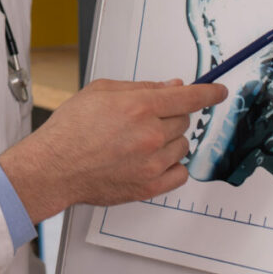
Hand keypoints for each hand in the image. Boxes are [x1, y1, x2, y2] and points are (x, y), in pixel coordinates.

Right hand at [0, 78, 227, 222]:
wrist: (54, 167)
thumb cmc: (70, 130)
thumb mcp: (100, 92)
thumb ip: (140, 87)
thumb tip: (171, 86)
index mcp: (140, 107)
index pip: (188, 97)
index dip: (208, 92)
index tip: (218, 92)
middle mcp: (151, 135)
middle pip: (184, 121)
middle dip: (169, 117)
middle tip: (144, 122)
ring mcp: (153, 163)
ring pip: (182, 146)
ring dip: (168, 142)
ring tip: (138, 143)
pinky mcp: (150, 187)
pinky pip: (180, 174)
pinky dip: (171, 166)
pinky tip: (151, 162)